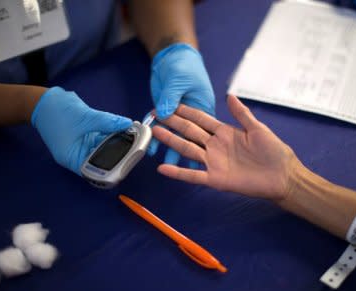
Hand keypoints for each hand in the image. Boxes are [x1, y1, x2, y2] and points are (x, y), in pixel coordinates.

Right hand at [31, 87, 131, 174]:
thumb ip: (107, 122)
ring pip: (105, 149)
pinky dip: (112, 135)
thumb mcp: (85, 117)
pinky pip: (102, 139)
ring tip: (135, 137)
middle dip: (120, 154)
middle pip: (103, 161)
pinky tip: (125, 129)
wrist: (43, 100)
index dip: (114, 168)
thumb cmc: (57, 112)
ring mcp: (82, 146)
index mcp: (73, 158)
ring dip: (119, 143)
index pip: (97, 172)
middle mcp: (78, 155)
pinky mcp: (86, 137)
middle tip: (137, 147)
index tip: (130, 160)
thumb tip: (127, 124)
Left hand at [148, 43, 214, 165]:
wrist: (170, 56)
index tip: (201, 160)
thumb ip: (172, 97)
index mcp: (204, 107)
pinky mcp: (166, 114)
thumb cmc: (184, 65)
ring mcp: (178, 116)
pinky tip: (152, 148)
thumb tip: (165, 113)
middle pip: (191, 138)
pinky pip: (161, 129)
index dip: (204, 146)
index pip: (204, 130)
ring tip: (165, 164)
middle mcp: (193, 116)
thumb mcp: (179, 80)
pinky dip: (156, 137)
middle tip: (186, 169)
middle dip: (187, 153)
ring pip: (175, 136)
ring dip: (170, 149)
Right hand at [152, 95, 301, 201]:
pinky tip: (162, 168)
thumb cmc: (273, 151)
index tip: (170, 104)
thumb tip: (229, 95)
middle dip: (173, 123)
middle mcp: (215, 146)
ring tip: (155, 132)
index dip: (186, 112)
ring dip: (171, 142)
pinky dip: (178, 172)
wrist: (282, 176)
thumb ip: (241, 114)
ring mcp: (214, 162)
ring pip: (187, 149)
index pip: (201, 120)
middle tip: (156, 115)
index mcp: (224, 132)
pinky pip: (193, 175)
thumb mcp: (258, 128)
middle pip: (190, 132)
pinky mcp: (215, 179)